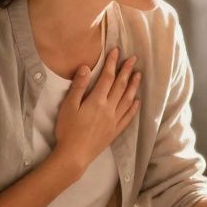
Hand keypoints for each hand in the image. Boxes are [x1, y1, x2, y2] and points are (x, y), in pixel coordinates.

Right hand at [52, 47, 140, 178]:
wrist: (74, 155)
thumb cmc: (68, 130)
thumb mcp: (68, 106)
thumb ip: (78, 87)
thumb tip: (86, 68)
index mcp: (97, 101)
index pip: (107, 77)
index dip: (112, 63)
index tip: (117, 51)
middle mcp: (109, 109)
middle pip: (120, 86)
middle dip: (127, 70)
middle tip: (134, 58)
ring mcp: (114, 120)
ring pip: (127, 99)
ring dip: (133, 86)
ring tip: (138, 75)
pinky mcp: (115, 131)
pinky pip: (128, 117)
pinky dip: (134, 107)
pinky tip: (137, 101)